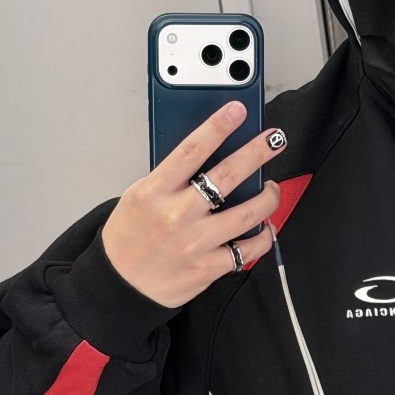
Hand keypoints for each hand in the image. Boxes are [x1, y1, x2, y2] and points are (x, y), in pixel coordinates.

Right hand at [102, 102, 284, 307]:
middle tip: (273, 139)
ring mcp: (195, 243)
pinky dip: (263, 236)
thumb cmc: (130, 237)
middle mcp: (177, 216)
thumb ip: (170, 177)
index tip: (237, 110)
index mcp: (155, 192)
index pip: (191, 150)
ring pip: (247, 214)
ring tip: (272, 187)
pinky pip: (248, 250)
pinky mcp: (208, 267)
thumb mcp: (138, 196)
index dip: (218, 126)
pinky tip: (265, 227)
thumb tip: (210, 155)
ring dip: (268, 197)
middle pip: (227, 176)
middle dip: (256, 152)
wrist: (121, 284)